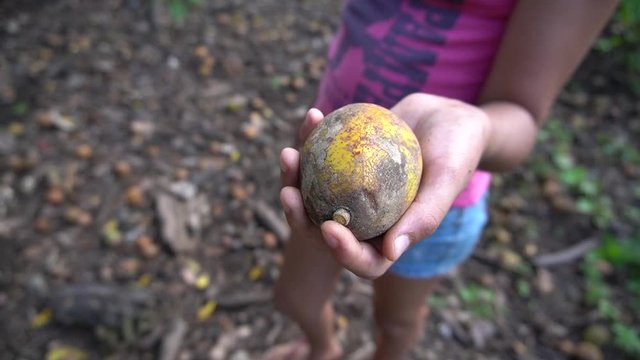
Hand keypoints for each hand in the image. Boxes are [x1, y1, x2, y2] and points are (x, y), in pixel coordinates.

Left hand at [281, 95, 490, 278]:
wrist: (450, 116)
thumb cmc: (458, 149)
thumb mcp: (448, 177)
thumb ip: (425, 216)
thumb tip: (389, 253)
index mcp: (391, 234)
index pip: (363, 259)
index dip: (341, 252)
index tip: (328, 228)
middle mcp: (367, 217)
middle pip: (325, 229)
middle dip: (299, 217)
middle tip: (288, 192)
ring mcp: (351, 189)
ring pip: (315, 194)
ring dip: (295, 178)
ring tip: (290, 154)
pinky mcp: (344, 161)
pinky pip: (322, 155)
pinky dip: (313, 137)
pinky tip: (313, 115)